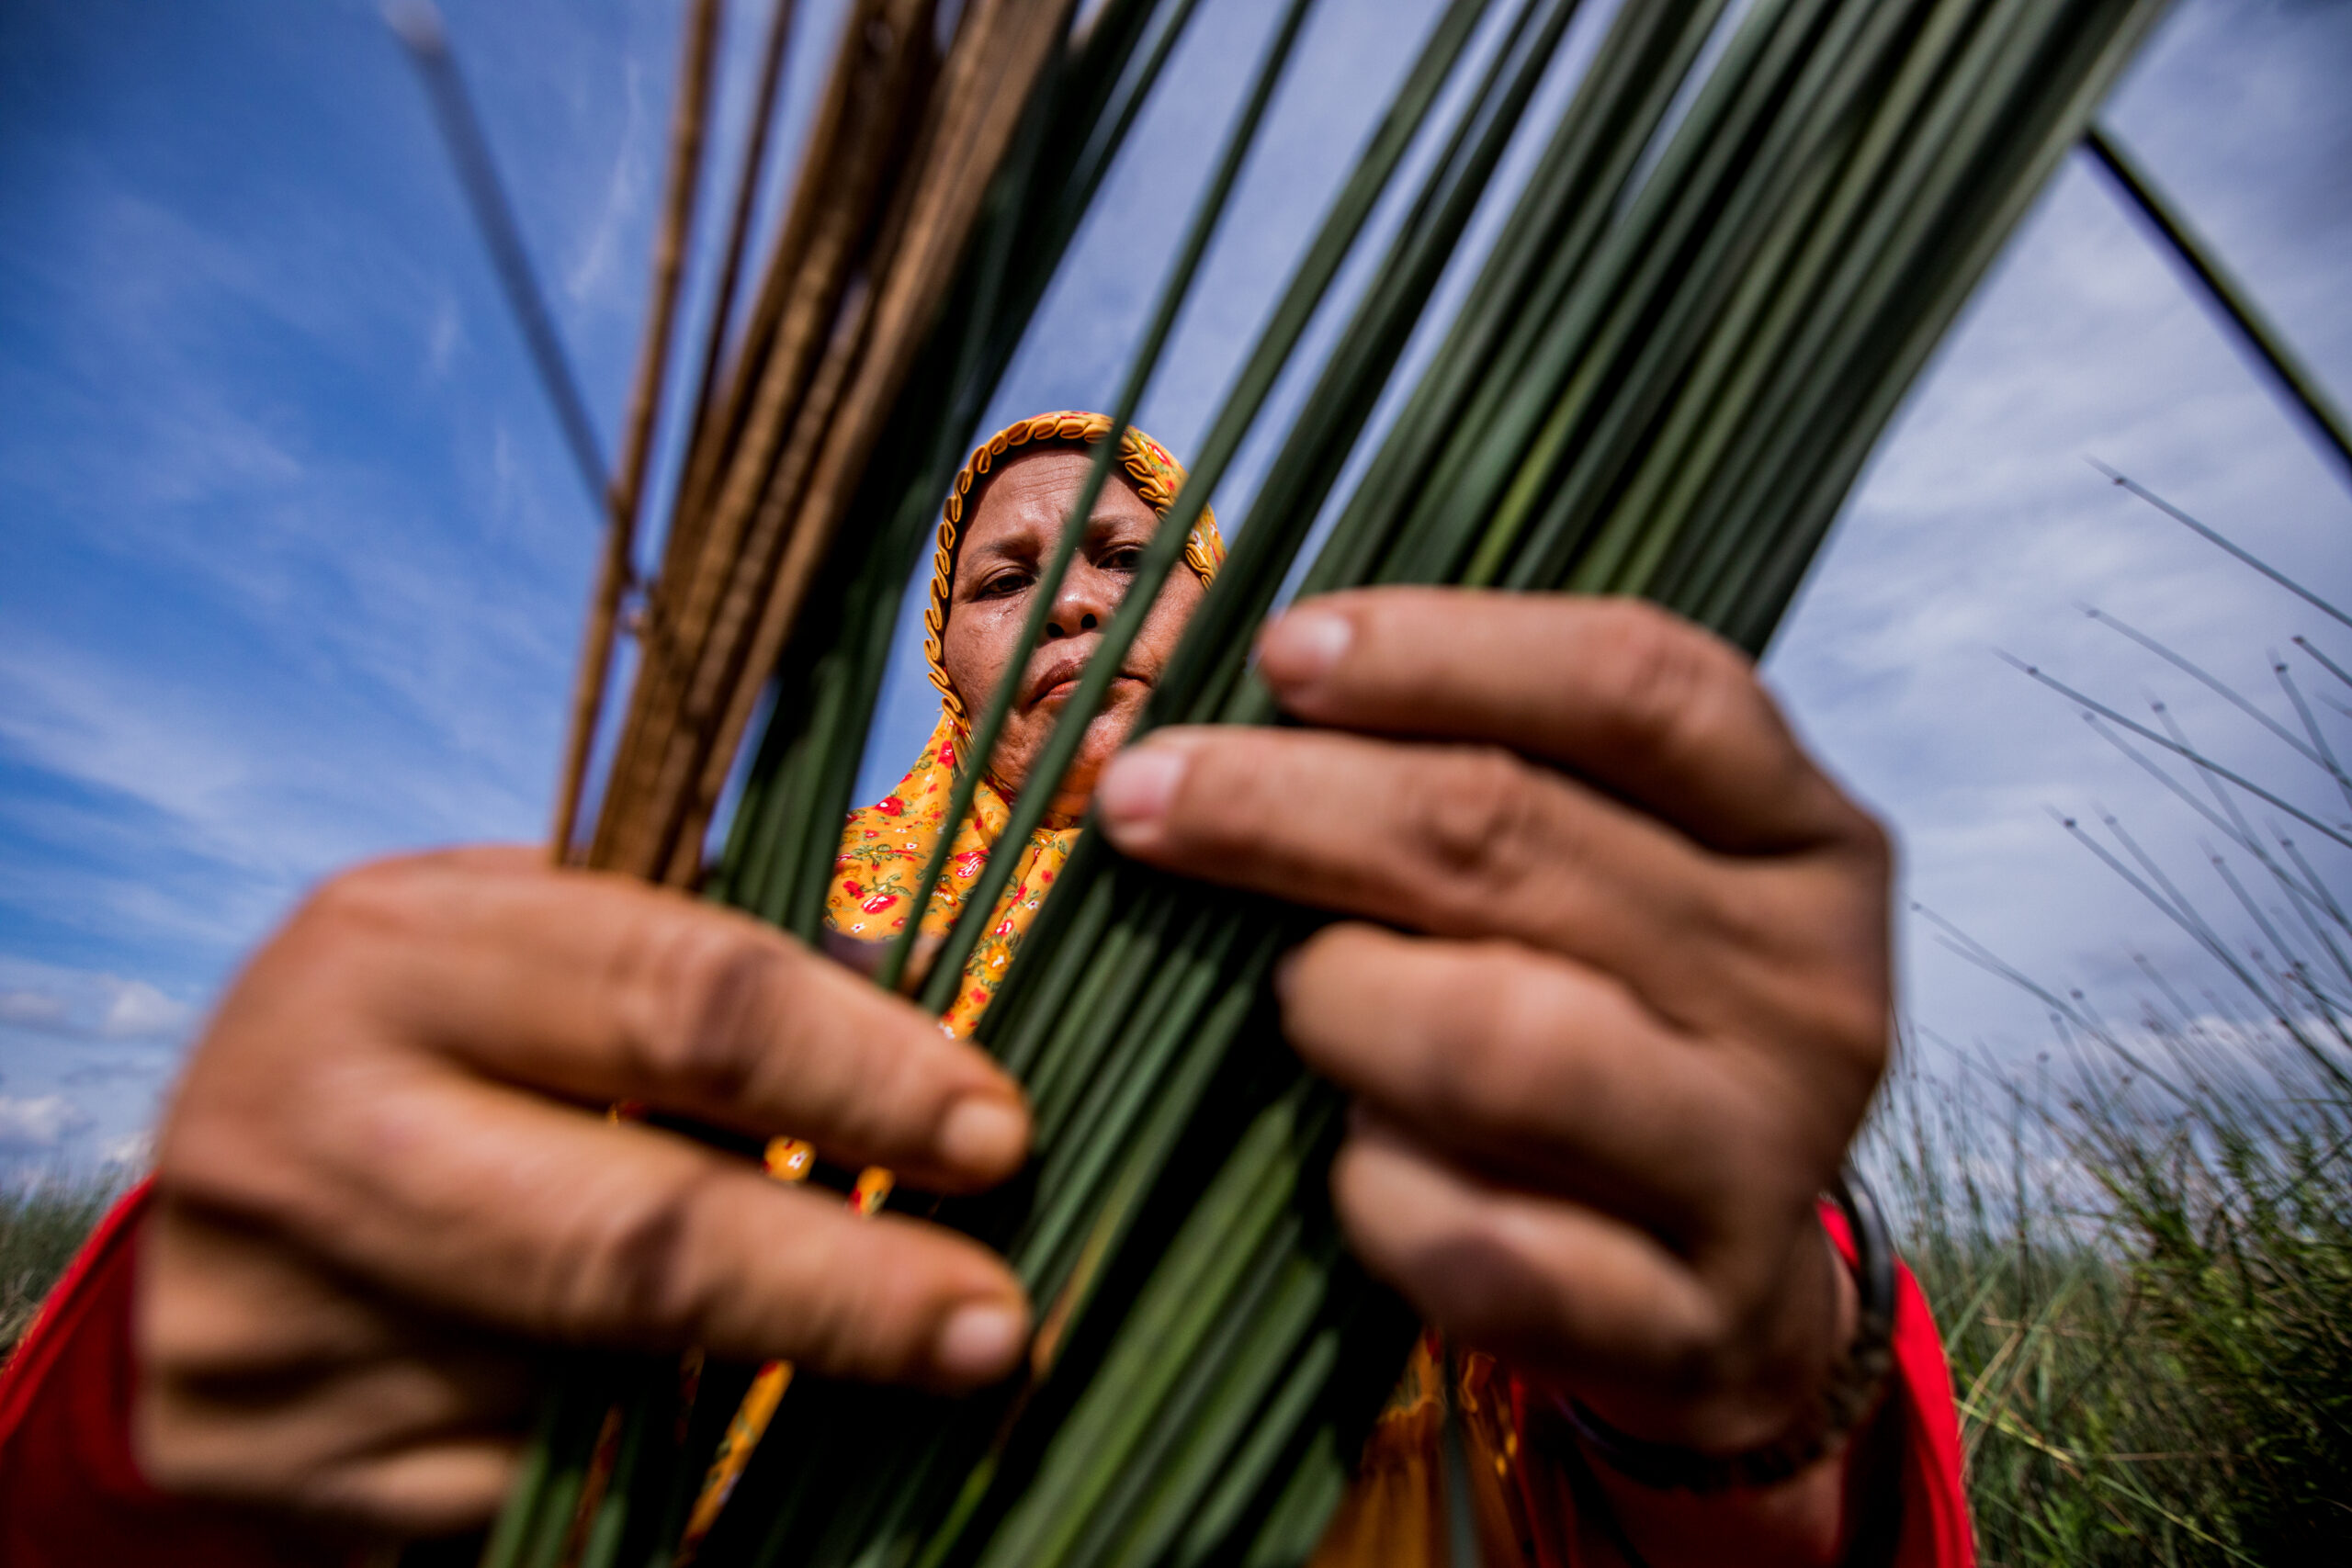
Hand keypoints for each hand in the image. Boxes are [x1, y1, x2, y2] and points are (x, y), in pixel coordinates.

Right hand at [138, 848, 1032, 1535]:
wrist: (210, 1211)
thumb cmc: (441, 1044)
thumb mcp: (534, 950)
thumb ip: (706, 971)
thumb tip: (927, 1033)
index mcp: (394, 949)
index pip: (681, 1005)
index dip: (861, 1076)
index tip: (998, 1134)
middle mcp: (316, 1123)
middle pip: (637, 1236)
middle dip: (845, 1290)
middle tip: (995, 1323)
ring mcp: (280, 1309)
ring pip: (593, 1387)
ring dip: (772, 1384)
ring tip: (899, 1361)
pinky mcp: (265, 1455)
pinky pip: (526, 1487)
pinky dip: (657, 1466)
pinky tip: (728, 1429)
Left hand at [1096, 592, 1889, 1498]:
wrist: (1733, 1304)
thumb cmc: (1620, 1026)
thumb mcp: (1612, 876)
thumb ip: (1486, 770)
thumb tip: (1237, 676)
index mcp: (1804, 836)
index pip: (1638, 685)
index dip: (1441, 652)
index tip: (1280, 651)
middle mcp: (1805, 986)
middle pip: (1516, 838)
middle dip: (1288, 804)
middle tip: (1147, 795)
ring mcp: (1758, 1161)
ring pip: (1495, 1040)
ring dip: (1340, 999)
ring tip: (1300, 999)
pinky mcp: (1686, 1323)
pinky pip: (1475, 1241)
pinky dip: (1373, 1190)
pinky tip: (1356, 1158)